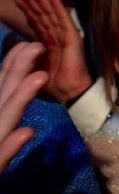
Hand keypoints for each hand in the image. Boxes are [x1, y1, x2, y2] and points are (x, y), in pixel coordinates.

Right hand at [0, 42, 48, 171]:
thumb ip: (5, 145)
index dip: (13, 68)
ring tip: (39, 77)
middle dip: (17, 71)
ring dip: (18, 100)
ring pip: (0, 124)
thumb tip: (25, 130)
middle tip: (38, 45)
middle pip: (0, 99)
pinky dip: (9, 148)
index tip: (32, 45)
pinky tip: (26, 133)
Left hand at [15, 0, 92, 102]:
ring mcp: (65, 36)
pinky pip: (64, 20)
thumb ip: (18, 51)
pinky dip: (58, 7)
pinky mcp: (73, 38)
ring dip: (42, 0)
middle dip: (33, 1)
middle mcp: (56, 37)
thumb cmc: (49, 83)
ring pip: (51, 15)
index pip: (37, 22)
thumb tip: (8, 37)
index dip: (28, 10)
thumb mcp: (27, 65)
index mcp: (47, 43)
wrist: (67, 92)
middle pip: (43, 15)